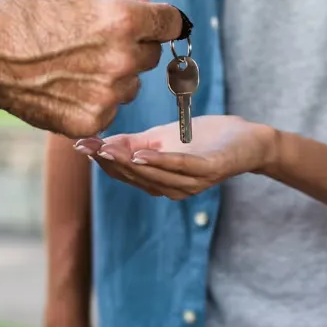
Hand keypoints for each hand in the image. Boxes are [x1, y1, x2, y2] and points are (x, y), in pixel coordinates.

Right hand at [0, 0, 185, 137]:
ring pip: (131, 85)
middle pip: (151, 56)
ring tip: (72, 66)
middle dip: (133, 48)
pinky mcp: (92, 121)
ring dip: (114, 77)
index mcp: (123, 21)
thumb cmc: (22, 15)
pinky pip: (110, 108)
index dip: (163, 22)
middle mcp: (122, 60)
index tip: (157, 24)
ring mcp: (108, 95)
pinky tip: (65, 87)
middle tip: (95, 43)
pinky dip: (94, 100)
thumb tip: (151, 7)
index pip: (172, 23)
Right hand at [74, 115, 276, 199]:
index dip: (101, 160)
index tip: (79, 145)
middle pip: (135, 176)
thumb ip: (134, 142)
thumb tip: (101, 142)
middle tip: (87, 146)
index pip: (124, 172)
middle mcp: (172, 189)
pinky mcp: (209, 170)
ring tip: (107, 150)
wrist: (248, 140)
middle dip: (109, 161)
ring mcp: (191, 183)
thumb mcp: (162, 137)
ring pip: (154, 175)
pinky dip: (160, 161)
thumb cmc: (206, 139)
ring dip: (129, 163)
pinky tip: (142, 153)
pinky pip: (181, 168)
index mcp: (159, 181)